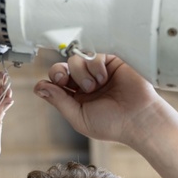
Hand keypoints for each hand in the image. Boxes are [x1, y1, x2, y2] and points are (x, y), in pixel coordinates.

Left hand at [33, 54, 166, 147]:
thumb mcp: (78, 117)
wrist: (139, 118)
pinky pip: (93, 53)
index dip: (52, 81)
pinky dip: (95, 65)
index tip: (56, 85)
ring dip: (81, 73)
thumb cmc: (112, 123)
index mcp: (76, 98)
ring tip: (96, 86)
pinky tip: (104, 77)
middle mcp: (85, 83)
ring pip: (75, 59)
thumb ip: (59, 101)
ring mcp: (97, 71)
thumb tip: (38, 87)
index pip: (55, 83)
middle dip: (59, 72)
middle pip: (61, 67)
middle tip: (65, 80)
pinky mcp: (111, 60)